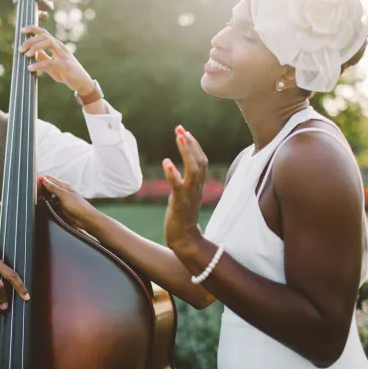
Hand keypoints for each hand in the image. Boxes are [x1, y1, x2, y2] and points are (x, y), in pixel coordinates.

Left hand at [19, 26, 94, 94]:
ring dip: (35, 47)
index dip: (32, 29)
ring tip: (26, 55)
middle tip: (20, 49)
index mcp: (57, 46)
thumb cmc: (66, 72)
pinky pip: (50, 62)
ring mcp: (64, 55)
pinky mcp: (65, 66)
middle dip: (30, 40)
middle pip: (44, 36)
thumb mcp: (52, 64)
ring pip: (48, 43)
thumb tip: (32, 52)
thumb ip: (43, 57)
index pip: (44, 32)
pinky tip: (30, 68)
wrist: (81, 82)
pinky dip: (39, 64)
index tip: (21, 30)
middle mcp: (60, 47)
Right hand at [40, 175, 101, 232]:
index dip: (42, 179)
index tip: (33, 182)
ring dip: (44, 194)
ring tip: (37, 196)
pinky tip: (45, 203)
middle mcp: (63, 191)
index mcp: (64, 186)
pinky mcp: (62, 206)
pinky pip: (53, 202)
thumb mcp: (63, 195)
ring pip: (50, 194)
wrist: (86, 218)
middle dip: (42, 186)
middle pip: (50, 186)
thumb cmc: (77, 206)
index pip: (50, 179)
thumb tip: (43, 179)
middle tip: (34, 190)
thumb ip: (53, 188)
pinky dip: (48, 201)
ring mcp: (63, 199)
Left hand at [163, 126, 207, 251]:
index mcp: (198, 185)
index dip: (194, 145)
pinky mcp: (179, 204)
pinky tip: (166, 162)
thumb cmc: (182, 217)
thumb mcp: (184, 194)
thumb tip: (173, 167)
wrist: (184, 240)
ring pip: (193, 170)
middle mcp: (197, 188)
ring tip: (178, 137)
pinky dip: (173, 173)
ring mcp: (189, 195)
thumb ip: (183, 181)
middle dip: (190, 143)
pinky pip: (178, 187)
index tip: (184, 131)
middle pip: (199, 161)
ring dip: (186, 152)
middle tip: (180, 129)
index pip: (201, 160)